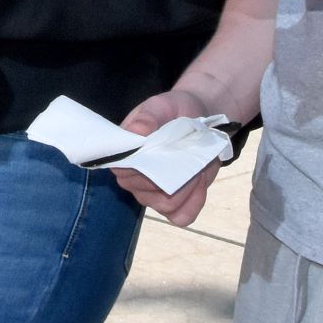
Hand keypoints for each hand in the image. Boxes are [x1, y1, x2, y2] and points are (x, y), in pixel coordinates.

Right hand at [108, 87, 224, 224]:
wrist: (199, 116)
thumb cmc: (173, 110)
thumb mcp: (161, 106)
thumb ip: (148, 117)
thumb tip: (136, 131)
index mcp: (123, 156)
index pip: (125, 174)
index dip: (147, 169)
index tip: (168, 151)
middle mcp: (133, 179)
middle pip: (147, 193)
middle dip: (173, 177)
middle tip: (188, 155)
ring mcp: (152, 194)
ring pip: (166, 206)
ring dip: (187, 188)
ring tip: (196, 167)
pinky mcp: (174, 202)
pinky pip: (181, 216)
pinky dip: (193, 203)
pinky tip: (200, 186)